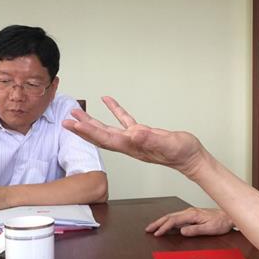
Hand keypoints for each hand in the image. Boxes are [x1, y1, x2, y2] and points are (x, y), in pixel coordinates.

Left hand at [62, 97, 204, 177]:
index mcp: (132, 146)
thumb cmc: (182, 153)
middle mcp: (129, 144)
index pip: (105, 138)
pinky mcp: (143, 133)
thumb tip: (135, 132)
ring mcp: (135, 139)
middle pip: (100, 136)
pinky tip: (107, 100)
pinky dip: (115, 110)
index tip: (72, 124)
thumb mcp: (168, 143)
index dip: (87, 131)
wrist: (192, 158)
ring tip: (78, 112)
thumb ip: (152, 138)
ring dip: (92, 121)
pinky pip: (125, 120)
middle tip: (66, 119)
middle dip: (82, 129)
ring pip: (108, 129)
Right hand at [145, 207, 233, 236]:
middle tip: (148, 229)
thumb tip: (182, 231)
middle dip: (158, 223)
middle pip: (169, 216)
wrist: (228, 217)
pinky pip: (176, 218)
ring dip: (161, 221)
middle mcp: (189, 212)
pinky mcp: (191, 216)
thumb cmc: (221, 223)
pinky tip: (166, 225)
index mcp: (192, 214)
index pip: (173, 221)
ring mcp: (189, 213)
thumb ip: (195, 230)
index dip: (164, 227)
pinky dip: (168, 221)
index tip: (156, 233)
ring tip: (153, 227)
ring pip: (172, 216)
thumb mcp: (210, 228)